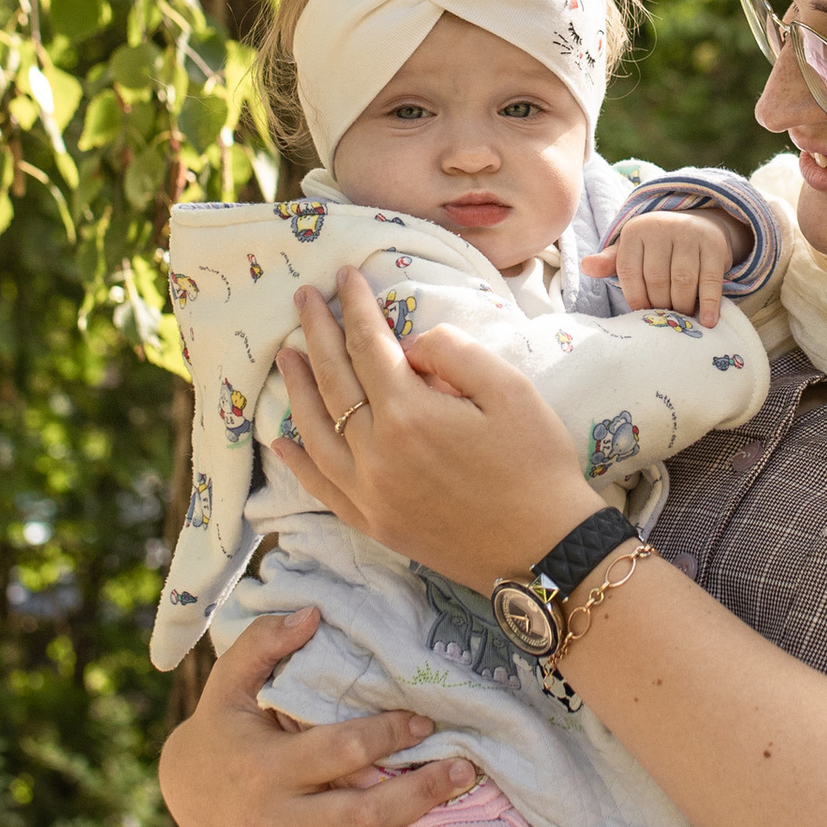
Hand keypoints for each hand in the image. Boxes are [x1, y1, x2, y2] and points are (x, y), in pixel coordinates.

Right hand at [158, 606, 476, 826]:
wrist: (183, 794)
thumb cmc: (224, 728)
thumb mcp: (230, 682)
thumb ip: (264, 642)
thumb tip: (312, 610)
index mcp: (268, 766)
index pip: (340, 751)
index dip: (387, 735)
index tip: (426, 720)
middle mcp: (275, 822)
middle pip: (358, 817)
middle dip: (418, 796)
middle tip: (468, 775)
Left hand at [276, 270, 598, 585]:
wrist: (545, 550)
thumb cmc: (536, 464)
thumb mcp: (509, 390)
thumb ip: (454, 352)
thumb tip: (413, 347)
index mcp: (409, 414)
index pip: (368, 346)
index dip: (355, 307)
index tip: (345, 276)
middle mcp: (376, 453)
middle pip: (334, 381)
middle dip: (317, 333)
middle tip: (303, 299)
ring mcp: (369, 493)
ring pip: (315, 431)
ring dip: (297, 389)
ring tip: (286, 356)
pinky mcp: (374, 523)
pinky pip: (321, 488)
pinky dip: (297, 463)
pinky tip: (282, 442)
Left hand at [581, 204, 744, 327]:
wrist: (700, 223)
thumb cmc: (659, 245)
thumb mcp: (633, 250)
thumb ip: (611, 262)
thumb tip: (586, 266)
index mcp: (636, 231)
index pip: (628, 271)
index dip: (634, 298)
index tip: (642, 314)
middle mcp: (661, 228)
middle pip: (656, 278)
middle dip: (660, 304)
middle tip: (665, 319)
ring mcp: (689, 234)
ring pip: (682, 280)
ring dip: (682, 306)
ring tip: (683, 319)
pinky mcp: (713, 244)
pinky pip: (710, 280)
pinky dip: (710, 304)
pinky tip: (708, 322)